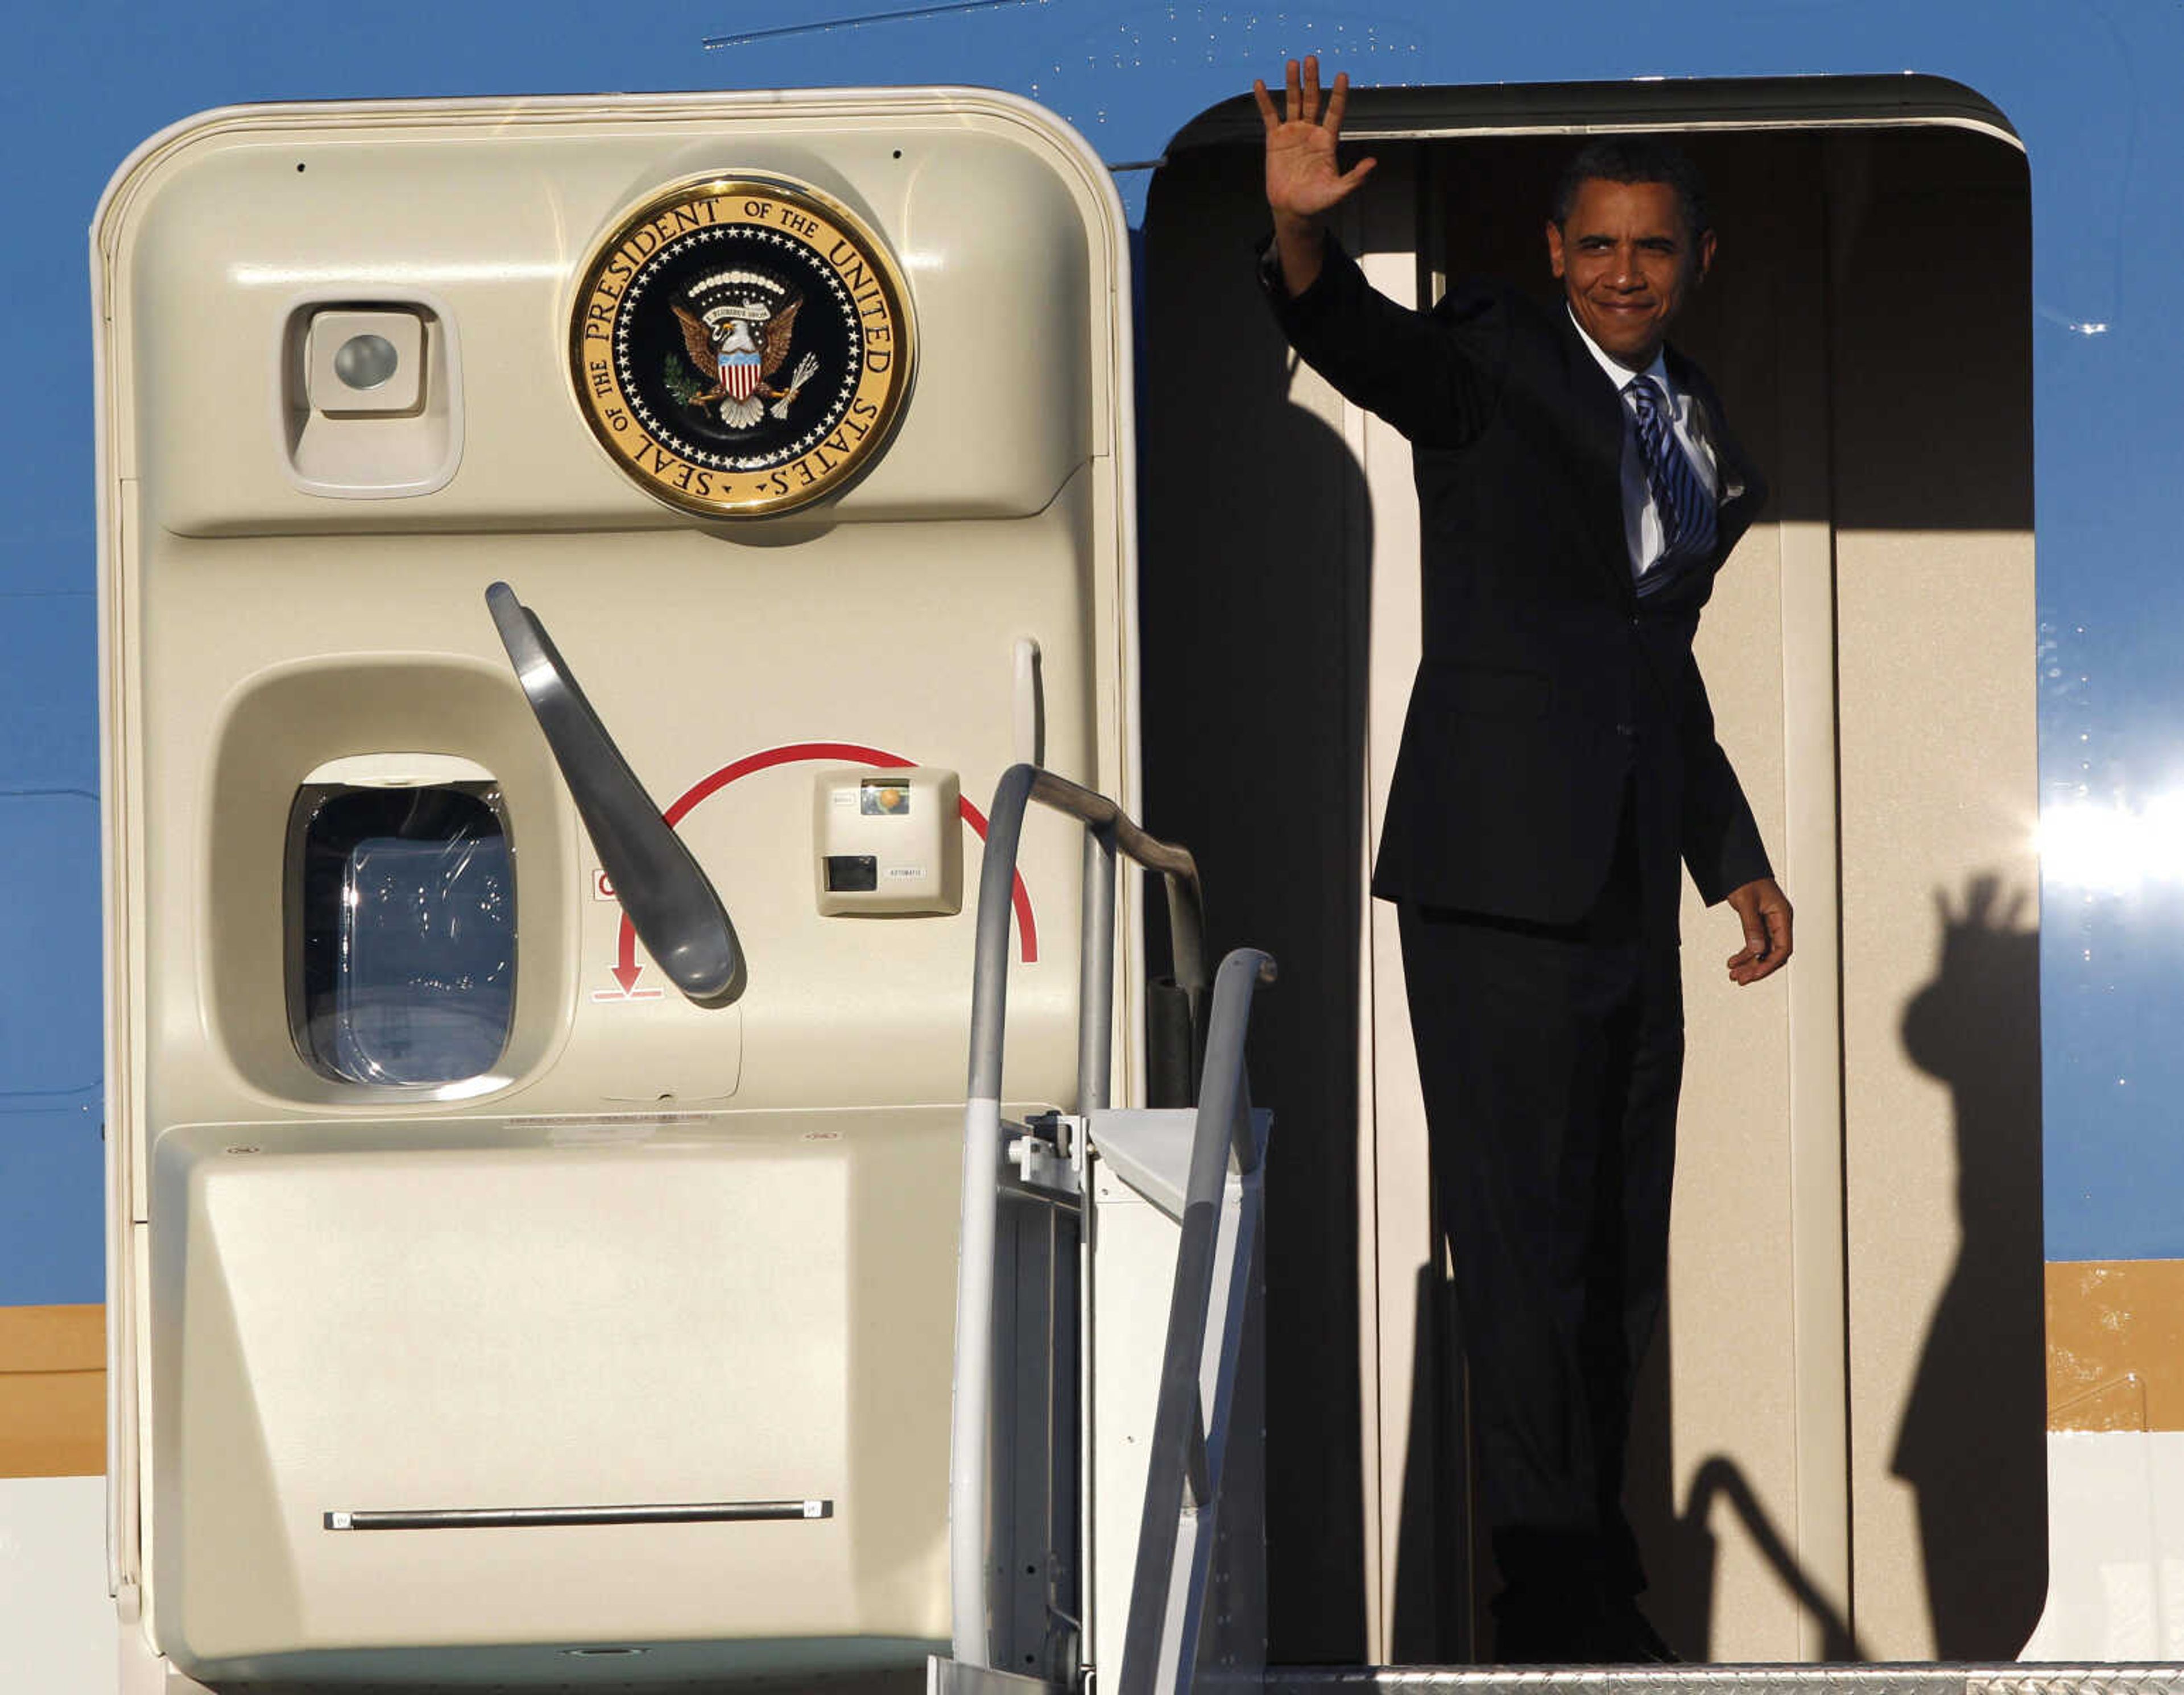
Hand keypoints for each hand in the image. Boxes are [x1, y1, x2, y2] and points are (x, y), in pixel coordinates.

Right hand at [1252, 56, 1376, 227]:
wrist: (1292, 210)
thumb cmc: (1317, 203)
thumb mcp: (1338, 192)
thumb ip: (1354, 178)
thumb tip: (1373, 163)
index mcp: (1327, 140)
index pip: (1335, 111)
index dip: (1338, 94)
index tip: (1342, 75)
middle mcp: (1311, 132)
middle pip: (1313, 100)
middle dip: (1312, 80)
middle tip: (1311, 59)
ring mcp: (1293, 133)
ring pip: (1293, 102)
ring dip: (1292, 83)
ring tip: (1292, 63)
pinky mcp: (1275, 139)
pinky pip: (1269, 116)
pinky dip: (1264, 100)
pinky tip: (1259, 84)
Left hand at [1724, 876, 1791, 984]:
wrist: (1738, 866)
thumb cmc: (1745, 878)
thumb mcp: (1746, 903)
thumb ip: (1752, 927)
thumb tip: (1757, 951)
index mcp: (1783, 916)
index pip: (1783, 948)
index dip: (1770, 964)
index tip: (1755, 974)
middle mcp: (1779, 921)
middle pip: (1773, 953)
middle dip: (1757, 968)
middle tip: (1740, 979)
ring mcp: (1770, 923)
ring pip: (1763, 951)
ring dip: (1749, 964)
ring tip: (1734, 975)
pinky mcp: (1760, 924)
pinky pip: (1755, 944)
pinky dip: (1745, 954)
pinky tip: (1733, 962)